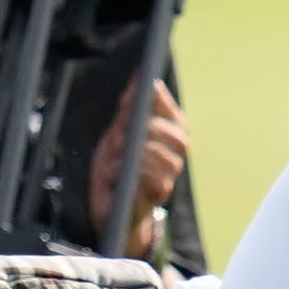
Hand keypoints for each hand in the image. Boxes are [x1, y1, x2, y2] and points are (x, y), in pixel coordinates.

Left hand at [90, 82, 186, 258]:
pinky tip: (115, 173)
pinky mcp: (158, 194)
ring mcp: (169, 177)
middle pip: (179, 137)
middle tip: (122, 131)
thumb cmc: (114, 170)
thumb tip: (140, 78)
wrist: (109, 210)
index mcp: (167, 142)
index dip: (164, 103)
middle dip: (151, 129)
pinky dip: (128, 171)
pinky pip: (151, 176)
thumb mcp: (116, 136)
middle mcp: (175, 159)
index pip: (176, 119)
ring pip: (163, 156)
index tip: (150, 87)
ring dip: (134, 152)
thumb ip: (128, 112)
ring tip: (113, 155)